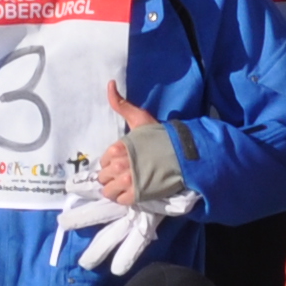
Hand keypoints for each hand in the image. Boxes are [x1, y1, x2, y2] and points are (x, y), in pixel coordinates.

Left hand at [90, 82, 161, 205]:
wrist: (182, 154)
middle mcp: (120, 165)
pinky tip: (132, 192)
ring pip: (108, 191)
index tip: (122, 161)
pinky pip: (120, 201)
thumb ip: (121, 104)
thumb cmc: (160, 136)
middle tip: (126, 174)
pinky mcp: (137, 195)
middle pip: (103, 177)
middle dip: (112, 176)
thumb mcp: (140, 118)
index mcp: (118, 148)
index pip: (103, 161)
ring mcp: (128, 182)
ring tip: (127, 185)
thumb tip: (109, 84)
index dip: (111, 162)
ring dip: (115, 189)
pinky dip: (124, 198)